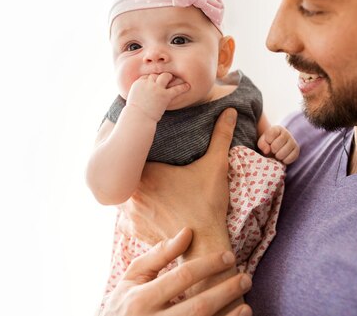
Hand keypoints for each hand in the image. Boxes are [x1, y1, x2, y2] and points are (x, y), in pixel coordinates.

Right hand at [101, 228, 251, 315]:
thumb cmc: (122, 306)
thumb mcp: (132, 279)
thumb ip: (158, 255)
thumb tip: (188, 232)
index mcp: (140, 300)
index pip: (183, 277)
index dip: (209, 264)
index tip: (229, 256)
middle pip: (199, 306)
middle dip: (226, 291)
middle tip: (246, 278)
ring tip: (246, 305)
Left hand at [119, 108, 236, 247]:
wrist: (203, 245)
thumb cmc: (207, 204)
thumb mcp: (216, 166)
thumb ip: (221, 136)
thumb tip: (231, 111)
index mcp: (145, 173)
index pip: (133, 152)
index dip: (139, 147)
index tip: (147, 143)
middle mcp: (131, 193)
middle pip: (126, 172)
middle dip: (135, 167)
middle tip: (149, 162)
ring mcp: (130, 214)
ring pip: (125, 194)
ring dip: (133, 189)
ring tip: (147, 184)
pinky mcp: (134, 231)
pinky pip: (126, 216)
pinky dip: (134, 211)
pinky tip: (147, 206)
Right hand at [127, 73, 189, 121]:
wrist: (138, 118)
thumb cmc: (135, 113)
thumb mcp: (133, 100)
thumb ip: (138, 94)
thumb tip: (142, 96)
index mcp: (139, 83)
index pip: (147, 76)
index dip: (152, 79)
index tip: (156, 82)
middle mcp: (148, 83)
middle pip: (156, 74)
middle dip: (160, 76)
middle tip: (167, 78)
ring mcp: (156, 88)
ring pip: (165, 76)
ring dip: (170, 77)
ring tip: (176, 78)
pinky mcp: (164, 95)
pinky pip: (176, 89)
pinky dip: (183, 87)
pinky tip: (188, 86)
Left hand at [257, 125, 299, 163]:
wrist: (277, 147)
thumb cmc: (269, 143)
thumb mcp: (262, 141)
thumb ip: (262, 144)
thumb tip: (267, 150)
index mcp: (277, 129)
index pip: (271, 134)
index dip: (268, 140)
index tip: (268, 142)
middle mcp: (287, 133)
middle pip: (276, 145)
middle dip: (272, 150)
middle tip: (273, 150)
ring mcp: (293, 141)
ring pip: (283, 152)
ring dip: (278, 156)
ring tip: (277, 154)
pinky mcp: (296, 149)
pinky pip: (290, 158)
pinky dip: (285, 160)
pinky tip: (283, 158)